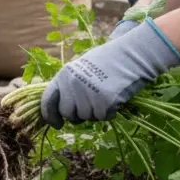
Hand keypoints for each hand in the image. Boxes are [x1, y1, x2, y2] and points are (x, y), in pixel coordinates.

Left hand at [40, 20, 179, 127]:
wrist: (132, 55)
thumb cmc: (107, 61)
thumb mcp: (80, 68)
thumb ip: (69, 85)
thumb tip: (62, 109)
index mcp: (64, 75)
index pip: (48, 100)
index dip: (50, 115)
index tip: (56, 124)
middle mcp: (73, 84)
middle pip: (68, 113)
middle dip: (78, 115)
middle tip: (91, 106)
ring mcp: (88, 92)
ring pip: (86, 117)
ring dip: (95, 112)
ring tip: (105, 96)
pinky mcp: (105, 100)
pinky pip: (103, 117)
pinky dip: (109, 112)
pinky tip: (114, 99)